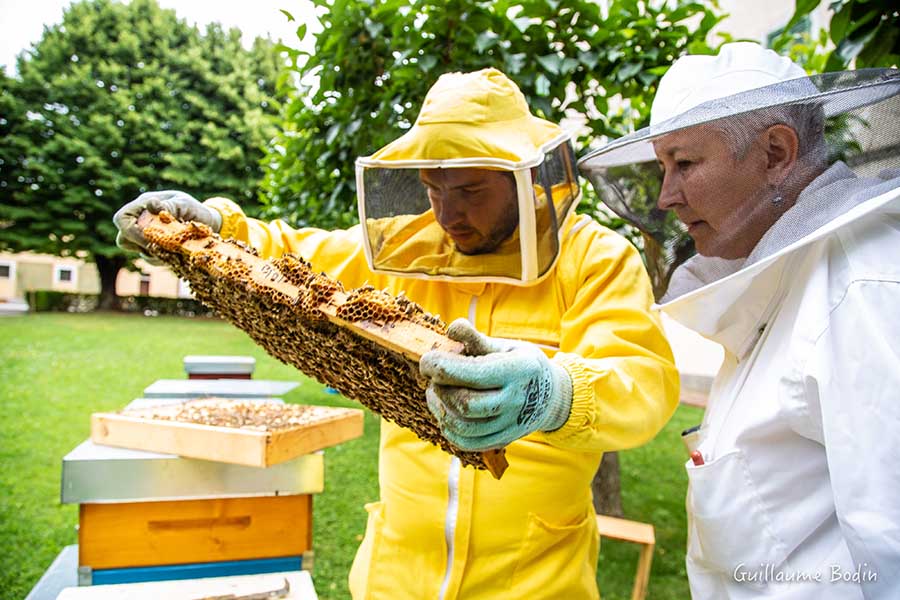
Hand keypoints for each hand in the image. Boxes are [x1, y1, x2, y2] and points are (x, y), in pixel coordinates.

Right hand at [112, 190, 221, 254]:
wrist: (207, 221)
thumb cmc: (195, 209)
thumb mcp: (185, 204)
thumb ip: (170, 206)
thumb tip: (152, 205)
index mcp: (144, 204)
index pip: (122, 218)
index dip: (130, 231)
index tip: (149, 239)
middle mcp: (140, 220)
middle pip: (123, 238)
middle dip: (140, 245)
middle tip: (161, 247)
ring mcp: (146, 234)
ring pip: (135, 250)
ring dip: (151, 253)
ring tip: (171, 248)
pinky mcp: (154, 247)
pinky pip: (149, 258)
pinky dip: (160, 259)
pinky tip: (175, 254)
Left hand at [420, 318, 572, 450]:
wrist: (550, 396)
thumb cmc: (521, 364)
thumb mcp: (505, 346)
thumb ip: (476, 339)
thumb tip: (452, 328)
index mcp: (518, 370)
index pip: (473, 374)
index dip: (441, 367)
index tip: (427, 360)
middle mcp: (515, 401)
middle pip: (465, 404)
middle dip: (440, 388)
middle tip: (435, 376)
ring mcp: (509, 424)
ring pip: (463, 427)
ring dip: (440, 409)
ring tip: (436, 392)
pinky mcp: (501, 440)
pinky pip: (467, 442)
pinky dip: (448, 428)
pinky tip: (445, 411)